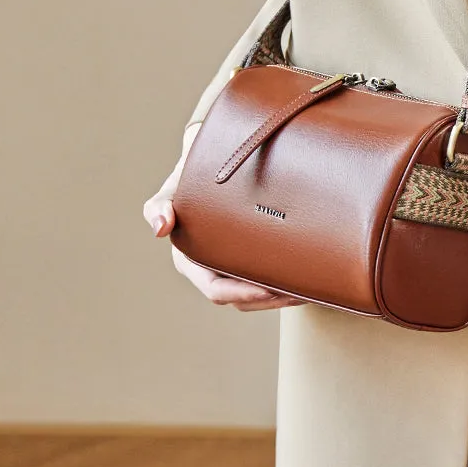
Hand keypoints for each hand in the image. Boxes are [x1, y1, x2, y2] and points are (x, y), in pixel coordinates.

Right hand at [143, 123, 304, 311]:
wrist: (206, 166)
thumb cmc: (188, 177)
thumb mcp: (171, 189)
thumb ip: (159, 206)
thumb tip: (160, 228)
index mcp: (189, 262)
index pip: (216, 290)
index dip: (242, 294)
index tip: (270, 289)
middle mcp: (209, 269)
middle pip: (241, 300)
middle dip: (270, 300)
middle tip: (298, 292)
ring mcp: (229, 268)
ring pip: (256, 296)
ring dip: (281, 297)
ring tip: (308, 288)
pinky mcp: (247, 260)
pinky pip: (265, 281)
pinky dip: (284, 285)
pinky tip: (305, 280)